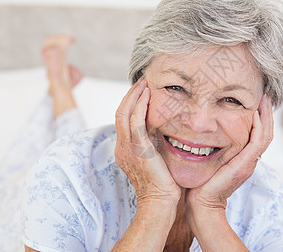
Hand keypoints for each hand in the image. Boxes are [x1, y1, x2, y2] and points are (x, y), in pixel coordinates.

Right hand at [114, 79, 180, 206]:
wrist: (160, 203)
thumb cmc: (162, 185)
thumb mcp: (154, 160)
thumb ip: (152, 144)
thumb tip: (161, 129)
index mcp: (124, 150)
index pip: (123, 119)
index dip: (131, 103)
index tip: (143, 90)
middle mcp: (122, 147)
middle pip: (120, 112)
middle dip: (131, 94)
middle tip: (142, 80)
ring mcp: (127, 148)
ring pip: (124, 113)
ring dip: (134, 95)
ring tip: (144, 82)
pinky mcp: (138, 149)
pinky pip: (135, 121)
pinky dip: (139, 105)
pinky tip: (147, 94)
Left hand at [185, 95, 273, 210]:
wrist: (202, 201)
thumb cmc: (201, 180)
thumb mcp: (209, 158)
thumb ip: (211, 146)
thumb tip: (200, 129)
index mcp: (244, 157)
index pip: (258, 133)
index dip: (260, 117)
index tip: (256, 100)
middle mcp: (250, 159)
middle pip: (266, 131)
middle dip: (266, 112)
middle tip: (265, 95)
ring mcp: (250, 162)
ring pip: (266, 134)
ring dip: (266, 116)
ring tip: (264, 99)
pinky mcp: (246, 164)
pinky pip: (258, 141)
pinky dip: (259, 126)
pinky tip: (255, 112)